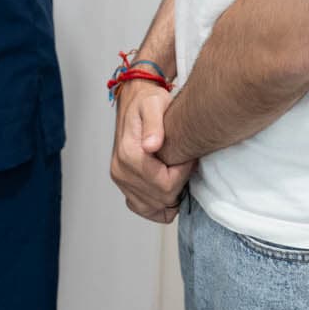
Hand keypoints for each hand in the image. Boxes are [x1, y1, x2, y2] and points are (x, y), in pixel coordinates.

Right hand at [109, 81, 192, 223]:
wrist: (135, 101)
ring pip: (154, 207)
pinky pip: (143, 209)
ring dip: (170, 196)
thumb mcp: (155, 104)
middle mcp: (120, 171)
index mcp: (128, 154)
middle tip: (184, 162)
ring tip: (177, 172)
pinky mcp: (124, 185)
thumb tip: (151, 146)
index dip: (183, 174)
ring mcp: (121, 180)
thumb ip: (154, 124)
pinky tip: (169, 189)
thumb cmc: (148, 101)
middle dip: (179, 183)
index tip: (187, 156)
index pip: (165, 185)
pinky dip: (158, 205)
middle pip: (161, 198)